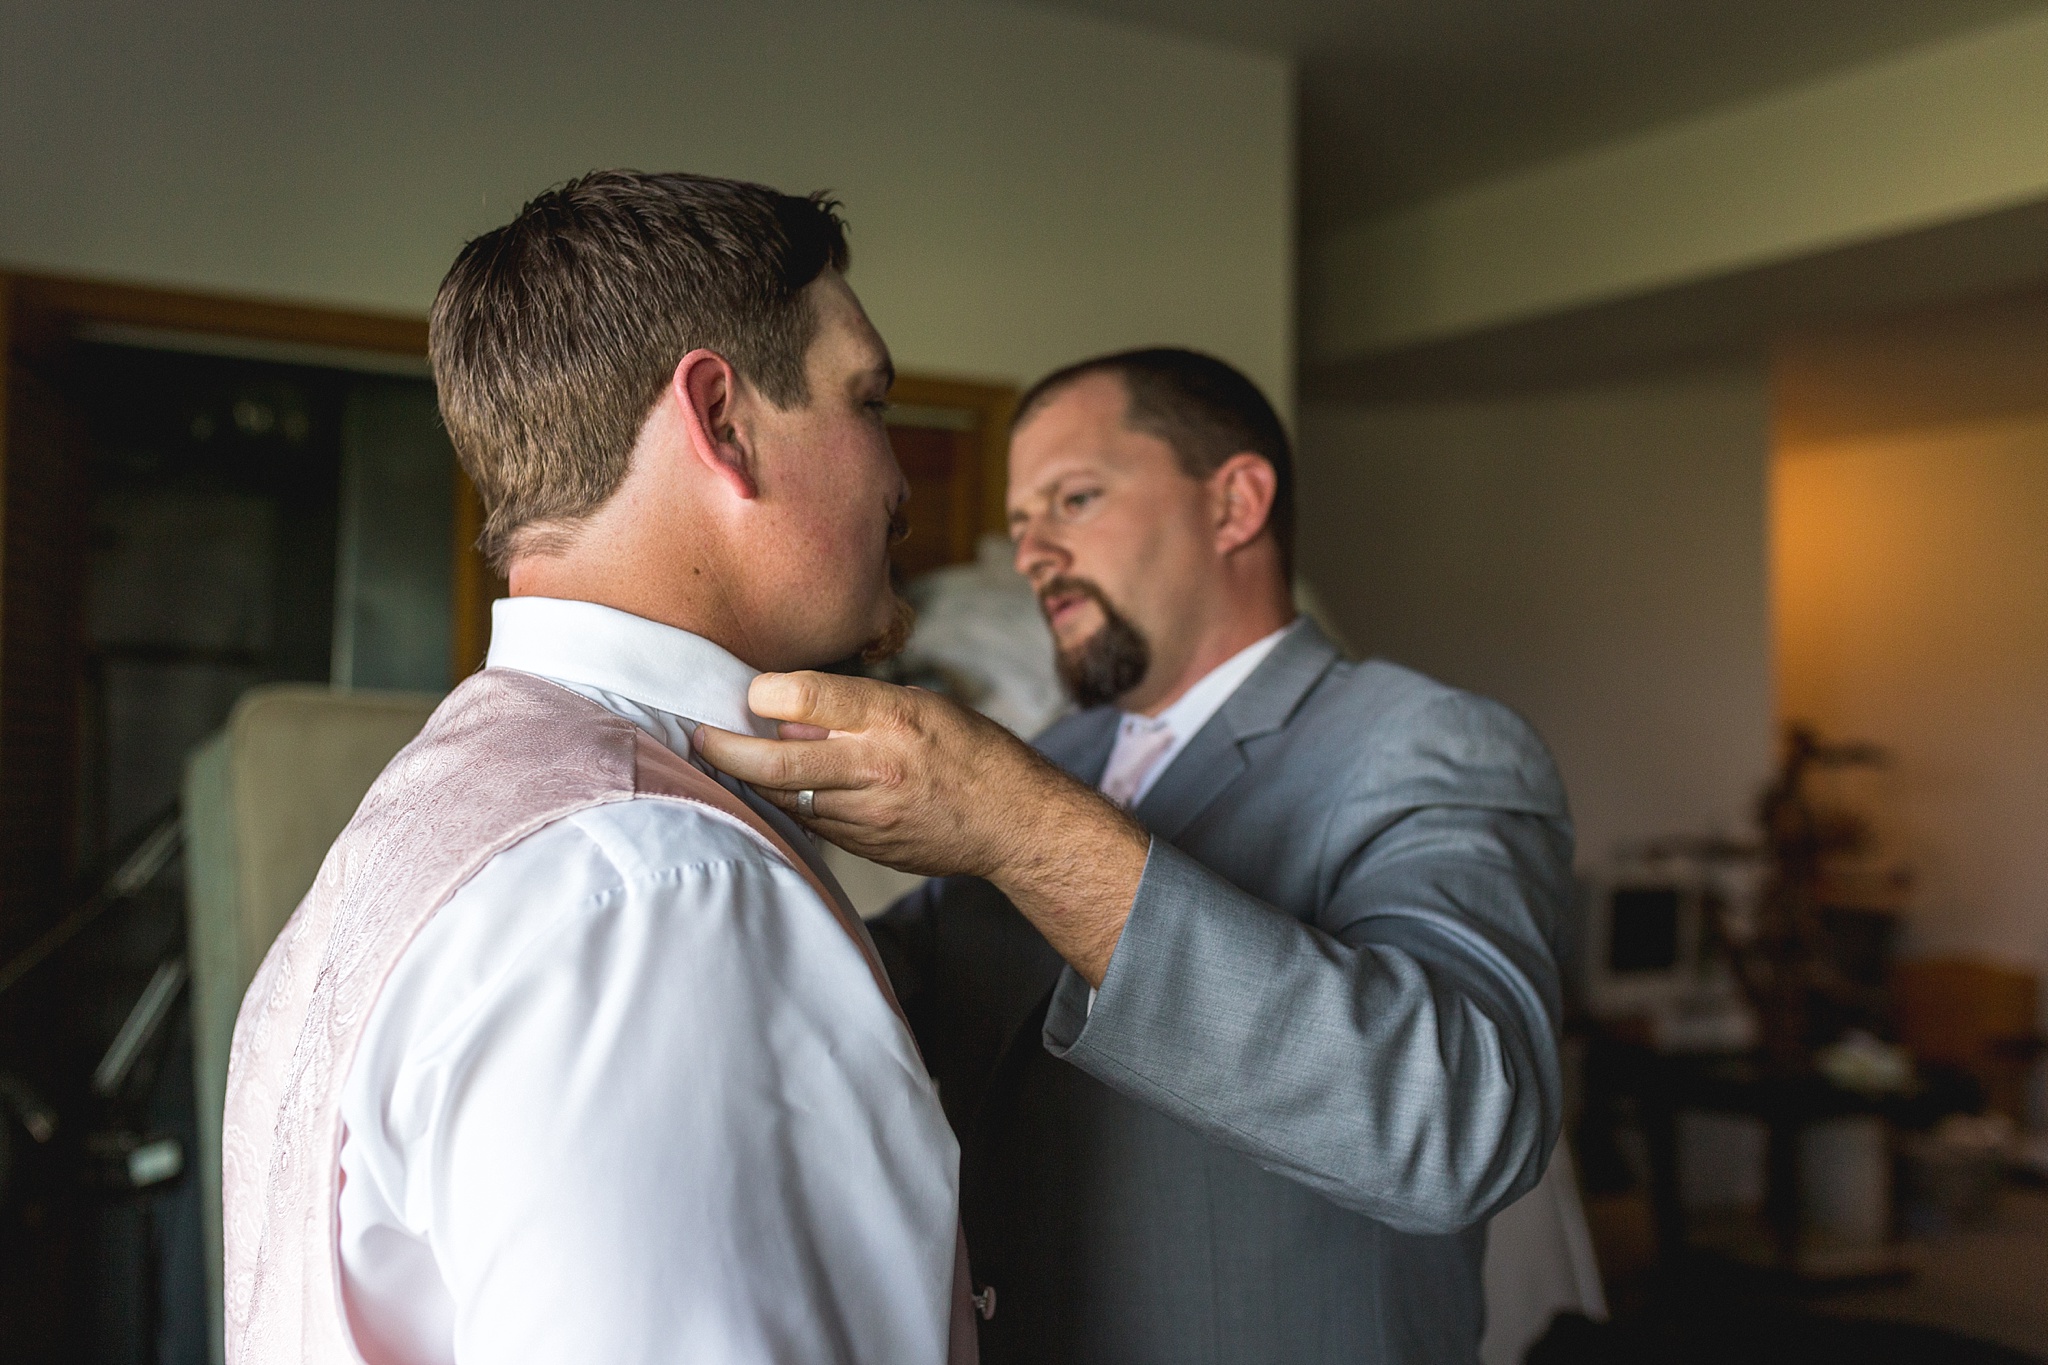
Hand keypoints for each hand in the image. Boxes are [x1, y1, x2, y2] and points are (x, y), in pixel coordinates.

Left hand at [692, 672, 1150, 984]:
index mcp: (892, 716)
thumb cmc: (969, 751)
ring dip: (751, 779)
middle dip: (726, 747)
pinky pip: (809, 822)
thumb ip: (852, 707)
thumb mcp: (920, 704)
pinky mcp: (864, 845)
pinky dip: (789, 804)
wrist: (1013, 822)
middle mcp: (876, 765)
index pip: (803, 695)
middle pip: (775, 759)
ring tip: (728, 760)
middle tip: (701, 736)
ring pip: (784, 797)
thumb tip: (784, 707)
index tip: (747, 693)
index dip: (762, 693)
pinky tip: (780, 791)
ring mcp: (867, 813)